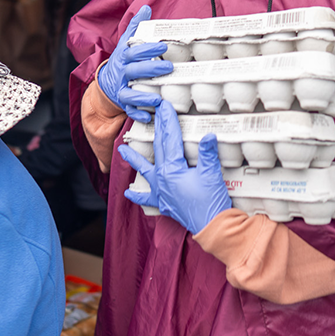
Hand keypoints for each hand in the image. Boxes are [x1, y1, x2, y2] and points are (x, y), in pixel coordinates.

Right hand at [98, 5, 172, 122]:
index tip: (163, 46)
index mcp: (124, 58)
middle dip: (151, 70)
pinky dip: (138, 115)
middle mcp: (122, 74)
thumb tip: (146, 7)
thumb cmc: (122, 61)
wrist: (106, 83)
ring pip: (130, 95)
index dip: (148, 49)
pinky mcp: (123, 104)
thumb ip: (136, 27)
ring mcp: (121, 90)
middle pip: (134, 71)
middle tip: (169, 68)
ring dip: (143, 98)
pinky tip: (149, 117)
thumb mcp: (126, 43)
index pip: (135, 52)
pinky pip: (130, 111)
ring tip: (158, 99)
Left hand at [121, 100, 230, 233]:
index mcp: (172, 169)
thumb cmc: (211, 202)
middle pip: (158, 149)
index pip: (169, 138)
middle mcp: (162, 179)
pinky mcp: (164, 203)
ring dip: (133, 160)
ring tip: (121, 150)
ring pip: (144, 171)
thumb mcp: (211, 174)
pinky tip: (128, 193)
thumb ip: (208, 153)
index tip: (165, 107)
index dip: (168, 121)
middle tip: (154, 115)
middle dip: (157, 130)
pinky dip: (137, 196)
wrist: (212, 228)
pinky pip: (147, 198)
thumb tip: (208, 136)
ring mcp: (161, 191)